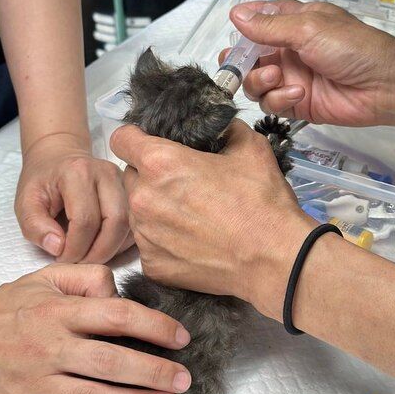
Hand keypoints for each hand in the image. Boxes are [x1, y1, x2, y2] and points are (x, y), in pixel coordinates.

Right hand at [0, 264, 191, 393]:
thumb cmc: (4, 307)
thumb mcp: (45, 278)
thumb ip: (87, 278)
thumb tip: (120, 292)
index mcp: (58, 311)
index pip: (117, 315)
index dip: (155, 326)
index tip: (181, 337)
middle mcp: (48, 347)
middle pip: (111, 362)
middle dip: (154, 372)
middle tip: (183, 380)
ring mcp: (33, 385)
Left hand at [15, 132, 132, 262]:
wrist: (58, 157)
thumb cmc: (42, 181)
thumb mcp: (25, 203)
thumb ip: (35, 227)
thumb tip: (58, 247)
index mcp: (78, 172)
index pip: (85, 220)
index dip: (75, 248)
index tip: (61, 258)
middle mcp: (106, 173)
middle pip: (116, 222)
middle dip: (99, 252)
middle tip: (80, 263)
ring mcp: (122, 181)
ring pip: (130, 224)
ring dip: (112, 248)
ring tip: (90, 256)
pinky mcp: (130, 190)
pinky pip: (134, 223)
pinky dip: (121, 242)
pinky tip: (102, 246)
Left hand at [111, 121, 313, 311]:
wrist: (273, 259)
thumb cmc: (262, 203)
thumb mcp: (250, 148)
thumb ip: (223, 129)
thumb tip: (216, 127)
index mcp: (160, 163)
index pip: (121, 139)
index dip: (135, 138)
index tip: (149, 144)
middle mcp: (143, 198)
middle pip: (130, 176)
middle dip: (149, 175)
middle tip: (182, 182)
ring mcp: (145, 236)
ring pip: (138, 211)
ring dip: (155, 208)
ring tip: (190, 214)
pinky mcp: (153, 265)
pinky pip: (148, 244)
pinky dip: (164, 240)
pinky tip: (192, 240)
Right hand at [226, 0, 394, 125]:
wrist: (385, 86)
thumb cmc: (357, 48)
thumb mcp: (308, 28)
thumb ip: (269, 26)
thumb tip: (237, 15)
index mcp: (294, 22)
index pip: (258, 20)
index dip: (243, 28)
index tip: (234, 34)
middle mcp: (290, 49)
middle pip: (249, 57)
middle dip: (239, 62)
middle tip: (238, 66)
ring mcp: (292, 77)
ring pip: (254, 83)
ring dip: (258, 81)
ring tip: (275, 77)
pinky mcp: (297, 103)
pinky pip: (271, 103)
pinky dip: (278, 99)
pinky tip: (298, 93)